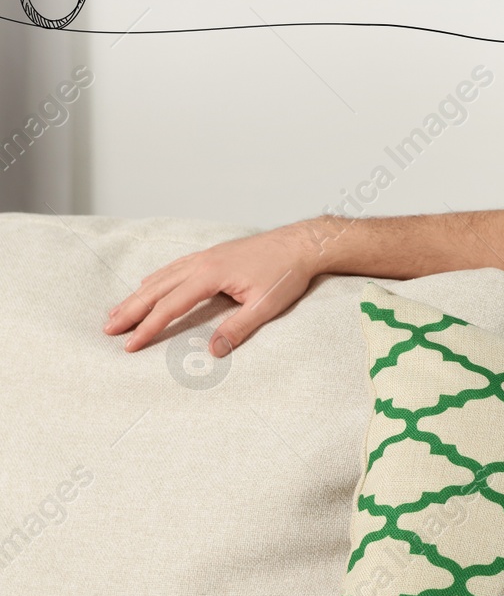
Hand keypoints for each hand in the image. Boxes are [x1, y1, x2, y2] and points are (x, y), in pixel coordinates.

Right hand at [104, 224, 321, 355]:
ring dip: (139, 294)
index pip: (171, 306)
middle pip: (157, 289)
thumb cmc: (286, 273)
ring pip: (162, 276)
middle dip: (131, 310)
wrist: (302, 243)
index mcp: (211, 275)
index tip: (129, 345)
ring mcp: (206, 256)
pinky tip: (149, 284)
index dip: (148, 327)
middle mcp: (202, 262)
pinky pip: (175, 267)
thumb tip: (211, 351)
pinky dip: (156, 278)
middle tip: (108, 329)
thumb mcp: (266, 306)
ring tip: (118, 310)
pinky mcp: (213, 254)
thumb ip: (238, 329)